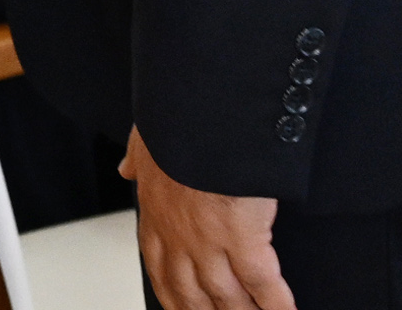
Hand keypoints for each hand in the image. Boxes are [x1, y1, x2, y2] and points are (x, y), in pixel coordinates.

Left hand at [124, 127, 293, 309]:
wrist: (199, 111)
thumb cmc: (176, 120)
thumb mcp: (147, 139)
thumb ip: (138, 158)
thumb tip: (126, 168)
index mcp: (156, 216)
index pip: (161, 271)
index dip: (175, 299)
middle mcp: (179, 239)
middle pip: (193, 296)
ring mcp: (209, 243)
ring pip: (227, 298)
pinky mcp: (242, 237)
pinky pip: (261, 282)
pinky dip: (275, 303)